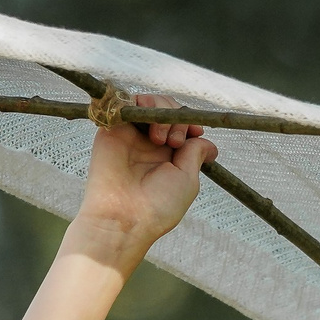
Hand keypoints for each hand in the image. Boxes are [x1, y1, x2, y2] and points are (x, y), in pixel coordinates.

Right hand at [69, 93, 214, 265]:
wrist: (124, 217)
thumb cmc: (157, 206)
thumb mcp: (187, 180)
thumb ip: (195, 154)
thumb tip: (207, 141)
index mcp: (168, 155)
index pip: (182, 124)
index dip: (190, 122)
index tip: (196, 131)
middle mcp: (148, 142)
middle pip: (166, 109)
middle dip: (177, 117)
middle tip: (174, 143)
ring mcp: (130, 134)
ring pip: (148, 102)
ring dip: (161, 110)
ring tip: (159, 138)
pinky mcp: (111, 128)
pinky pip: (124, 102)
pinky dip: (139, 102)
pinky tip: (147, 119)